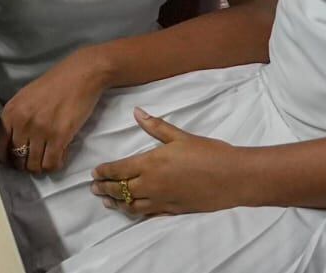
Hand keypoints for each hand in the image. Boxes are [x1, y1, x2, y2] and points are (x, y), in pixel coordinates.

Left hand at [0, 47, 114, 173]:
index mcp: (10, 112)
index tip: (12, 160)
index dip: (4, 159)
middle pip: (16, 160)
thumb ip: (14, 120)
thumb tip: (6, 142)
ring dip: (40, 166)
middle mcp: (21, 122)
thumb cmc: (53, 85)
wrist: (80, 75)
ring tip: (47, 156)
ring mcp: (40, 130)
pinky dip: (54, 165)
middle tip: (34, 157)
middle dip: (24, 163)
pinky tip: (59, 155)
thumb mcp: (24, 98)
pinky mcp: (59, 136)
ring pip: (33, 166)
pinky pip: (51, 164)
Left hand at [90, 109, 245, 216]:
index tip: (94, 173)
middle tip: (93, 188)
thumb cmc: (207, 153)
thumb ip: (155, 126)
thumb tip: (136, 112)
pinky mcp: (172, 209)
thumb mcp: (179, 136)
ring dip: (116, 203)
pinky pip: (148, 214)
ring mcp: (162, 199)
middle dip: (105, 188)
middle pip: (121, 189)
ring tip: (106, 201)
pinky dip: (135, 212)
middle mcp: (152, 184)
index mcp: (151, 163)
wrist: (232, 177)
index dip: (104, 172)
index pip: (119, 170)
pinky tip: (131, 211)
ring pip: (132, 205)